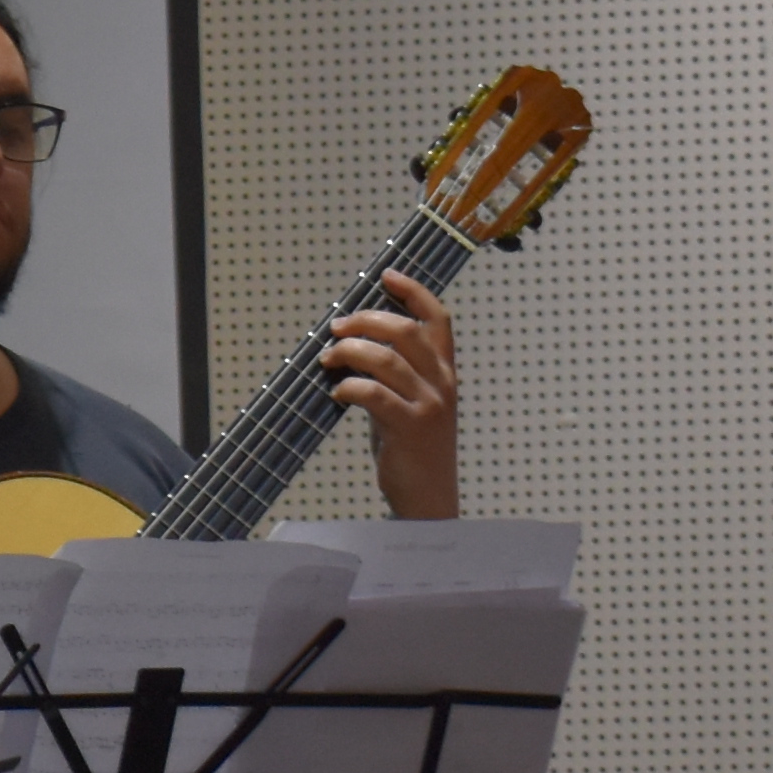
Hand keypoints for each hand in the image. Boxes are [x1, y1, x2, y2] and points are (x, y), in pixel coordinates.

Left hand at [326, 272, 462, 519]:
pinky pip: (372, 394)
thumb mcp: (410, 402)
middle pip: (406, 331)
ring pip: (385, 359)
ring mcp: (428, 405)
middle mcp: (442, 383)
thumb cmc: (411, 447)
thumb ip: (395, 375)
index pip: (438, 319)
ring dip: (348, 353)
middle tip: (336, 327)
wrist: (427, 496)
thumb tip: (353, 345)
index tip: (387, 275)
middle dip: (365, 321)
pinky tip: (336, 394)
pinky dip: (349, 388)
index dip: (414, 292)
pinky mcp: (409, 427)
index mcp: (444, 372)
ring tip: (327, 359)